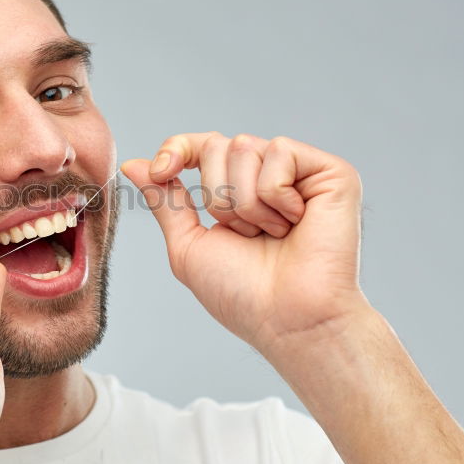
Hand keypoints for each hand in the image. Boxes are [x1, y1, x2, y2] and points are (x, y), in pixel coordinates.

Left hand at [122, 132, 368, 358]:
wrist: (287, 319)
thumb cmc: (242, 294)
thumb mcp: (189, 244)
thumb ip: (165, 201)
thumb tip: (132, 164)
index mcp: (237, 191)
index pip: (200, 146)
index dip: (177, 149)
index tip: (162, 171)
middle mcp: (268, 177)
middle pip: (217, 144)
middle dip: (216, 195)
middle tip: (244, 234)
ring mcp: (301, 173)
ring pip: (244, 147)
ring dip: (245, 203)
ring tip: (271, 234)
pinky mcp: (331, 173)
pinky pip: (279, 152)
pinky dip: (274, 195)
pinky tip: (296, 223)